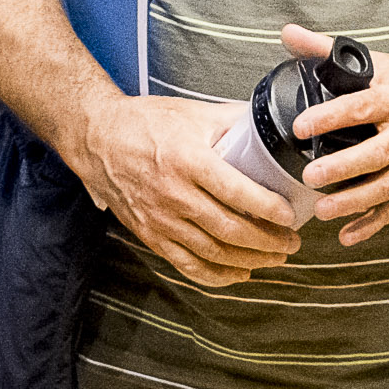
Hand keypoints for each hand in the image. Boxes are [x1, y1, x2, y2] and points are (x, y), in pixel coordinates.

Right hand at [66, 92, 300, 286]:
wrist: (97, 138)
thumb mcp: (193, 113)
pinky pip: (187, 264)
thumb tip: (273, 125)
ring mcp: (161, 219)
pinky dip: (217, 275)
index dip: (267, 207)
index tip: (289, 215)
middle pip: (229, 228)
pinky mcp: (150, 235)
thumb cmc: (144, 123)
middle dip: (268, 241)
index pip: (236, 191)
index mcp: (188, 161)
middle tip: (291, 241)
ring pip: (213, 251)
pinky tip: (239, 273)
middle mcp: (174, 194)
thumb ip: (234, 120)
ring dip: (250, 259)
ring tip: (275, 257)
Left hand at [283, 23, 388, 245]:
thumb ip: (327, 50)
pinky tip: (348, 235)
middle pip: (377, 154)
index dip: (331, 117)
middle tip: (310, 175)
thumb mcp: (378, 61)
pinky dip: (373, 223)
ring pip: (386, 187)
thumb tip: (288, 34)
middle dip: (343, 168)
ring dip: (353, 203)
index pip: (361, 107)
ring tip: (321, 210)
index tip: (301, 126)